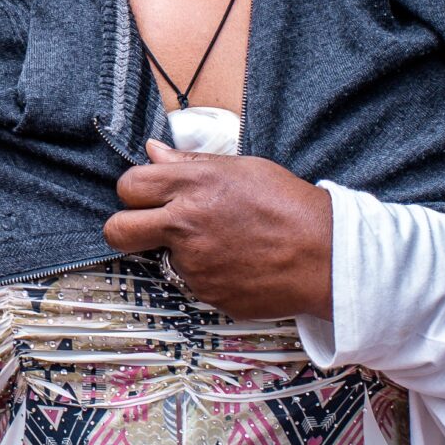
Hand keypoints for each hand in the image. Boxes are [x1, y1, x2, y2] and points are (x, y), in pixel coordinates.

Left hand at [104, 140, 333, 323]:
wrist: (327, 256)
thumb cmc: (290, 206)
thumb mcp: (243, 168)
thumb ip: (191, 162)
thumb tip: (153, 152)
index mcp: (193, 185)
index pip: (128, 185)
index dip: (133, 192)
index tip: (145, 197)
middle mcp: (185, 224)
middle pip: (117, 230)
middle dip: (123, 229)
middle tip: (144, 229)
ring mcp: (193, 263)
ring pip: (161, 259)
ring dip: (182, 253)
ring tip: (224, 243)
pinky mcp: (206, 293)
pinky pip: (193, 282)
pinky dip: (208, 274)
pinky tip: (237, 263)